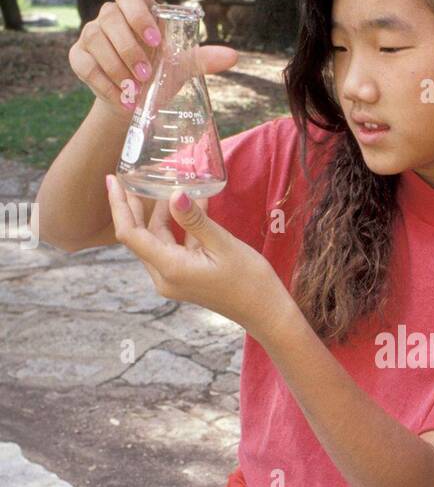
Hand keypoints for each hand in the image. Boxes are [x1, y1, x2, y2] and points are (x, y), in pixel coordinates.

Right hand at [69, 0, 236, 118]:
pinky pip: (85, 64)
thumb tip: (232, 56)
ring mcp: (91, 34)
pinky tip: (121, 98)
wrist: (134, 101)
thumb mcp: (181, 66)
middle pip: (110, 17)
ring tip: (134, 90)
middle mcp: (110, 17)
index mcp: (136, 9)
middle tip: (146, 74)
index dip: (138, 13)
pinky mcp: (79, 56)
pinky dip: (102, 83)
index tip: (154, 39)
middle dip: (128, 47)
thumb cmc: (159, 74)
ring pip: (94, 38)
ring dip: (115, 66)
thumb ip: (203, 59)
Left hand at [105, 175, 282, 333]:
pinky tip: (191, 203)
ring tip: (167, 183)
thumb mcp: (223, 244)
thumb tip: (174, 194)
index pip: (130, 234)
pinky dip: (178, 226)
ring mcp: (173, 279)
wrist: (265, 311)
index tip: (114, 179)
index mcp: (170, 268)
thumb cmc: (249, 281)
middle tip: (136, 174)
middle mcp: (164, 276)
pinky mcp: (183, 277)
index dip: (118, 205)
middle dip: (137, 204)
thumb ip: (195, 219)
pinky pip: (172, 246)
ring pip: (157, 239)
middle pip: (140, 235)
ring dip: (161, 212)